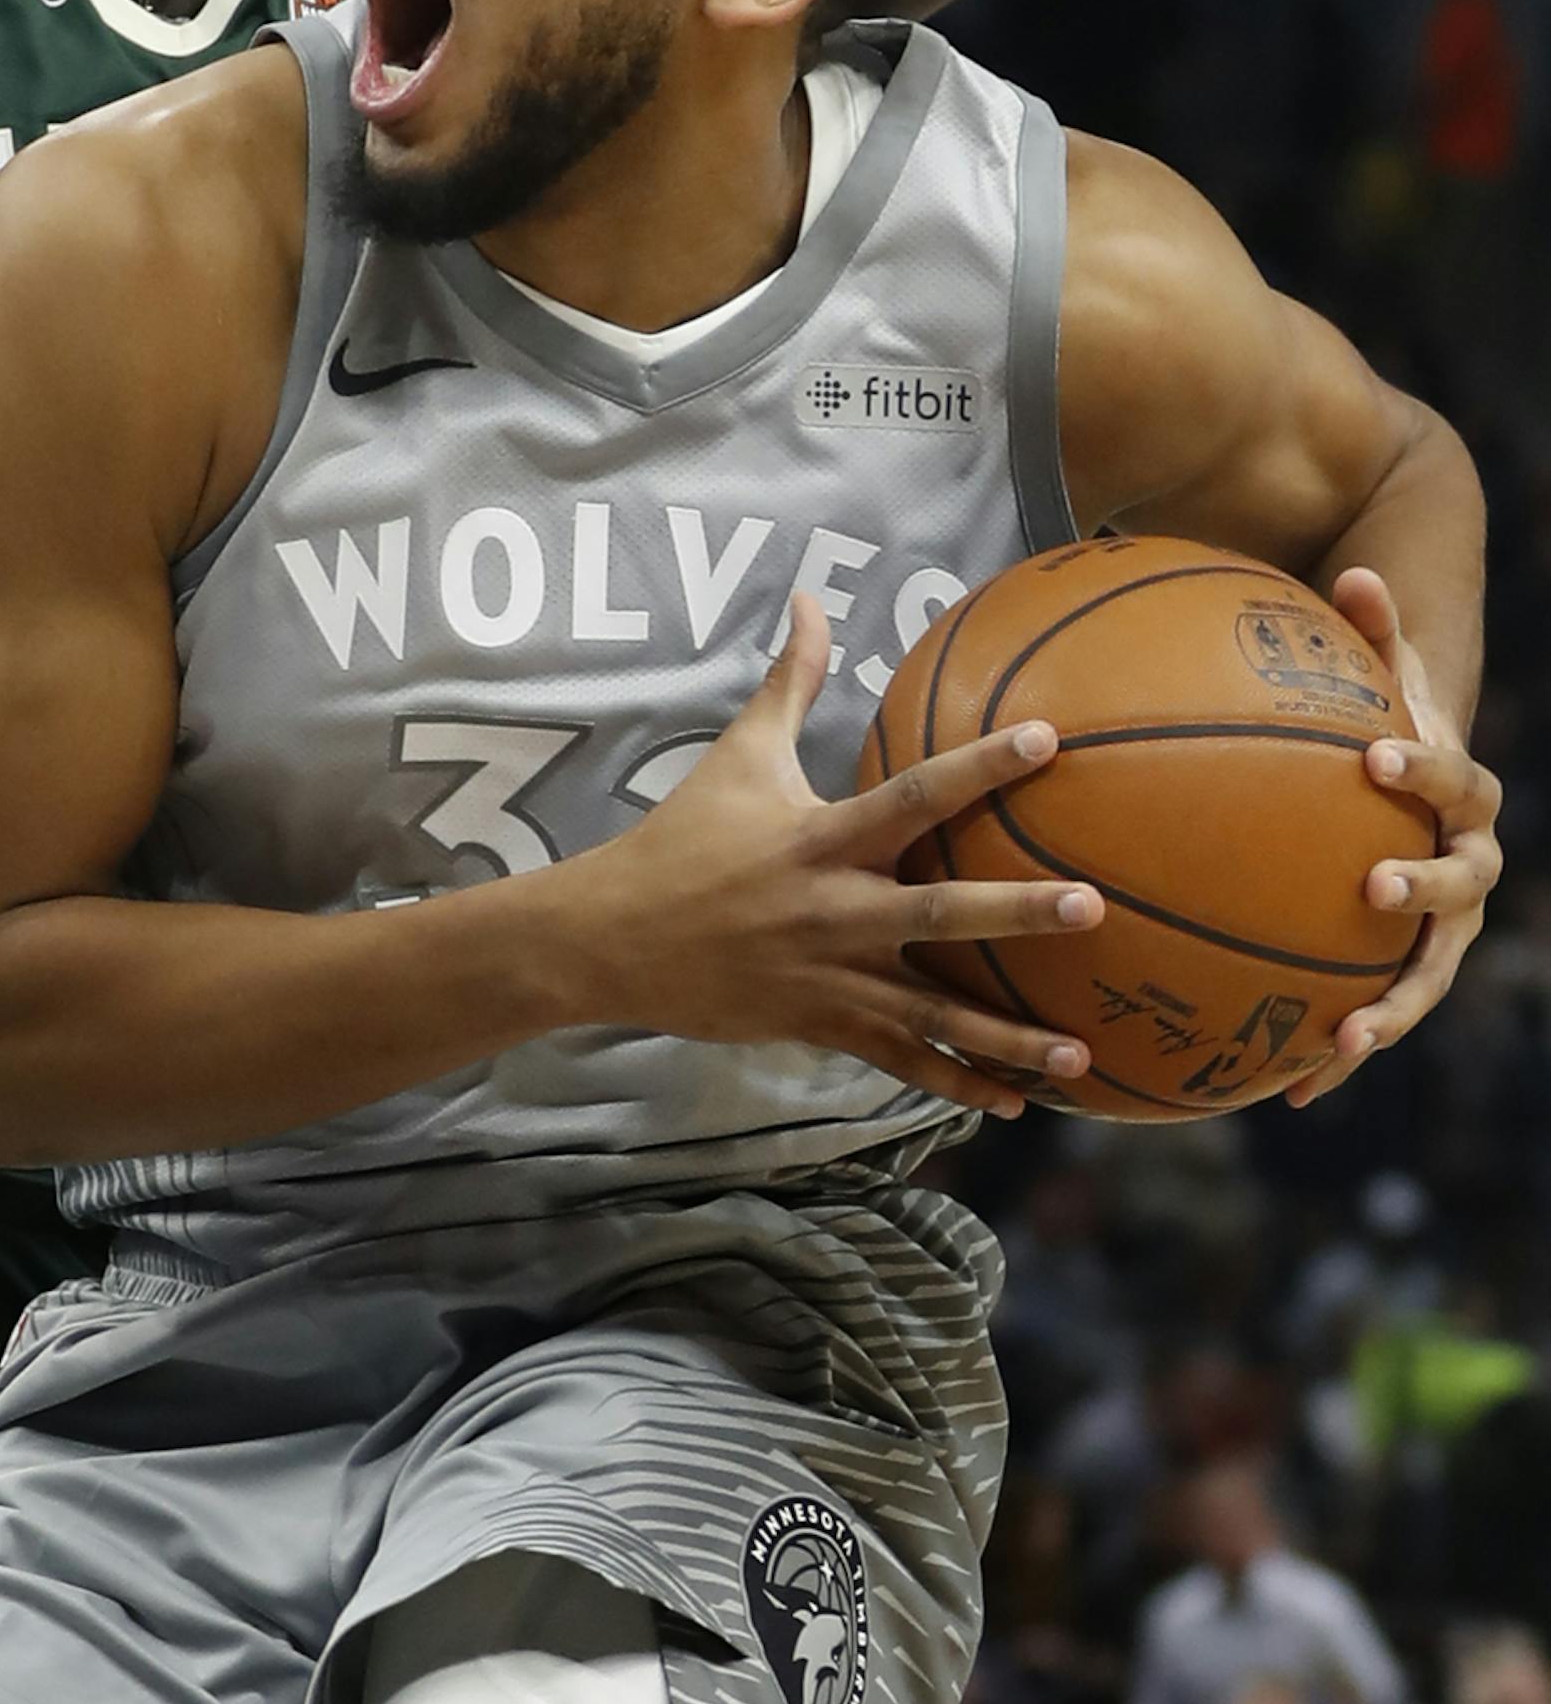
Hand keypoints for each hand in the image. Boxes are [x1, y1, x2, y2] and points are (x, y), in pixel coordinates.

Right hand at [574, 595, 1102, 1115]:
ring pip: (933, 1014)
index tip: (1048, 739)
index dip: (981, 764)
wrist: (613, 938)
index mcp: (823, 839)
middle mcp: (836, 911)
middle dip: (1016, 912)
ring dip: (1008, 1038)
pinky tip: (1016, 1104)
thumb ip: (790, 680)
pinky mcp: (822, 1025)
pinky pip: (901, 1062)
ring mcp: (832, 976)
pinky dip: (958, 1086)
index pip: (915, 794)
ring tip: (1081, 1055)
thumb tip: (810, 599)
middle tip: (1090, 907)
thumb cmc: (683, 839)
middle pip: (940, 912)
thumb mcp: (739, 753)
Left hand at [1284, 567, 1501, 1106]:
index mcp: (1463, 796)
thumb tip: (1357, 569)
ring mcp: (1445, 931)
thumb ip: (1369, 634)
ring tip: (1342, 1040)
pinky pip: (1377, 1018)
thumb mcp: (1380, 681)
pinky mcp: (1409, 975)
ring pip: (1427, 976)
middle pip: (1461, 885)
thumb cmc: (1386, 726)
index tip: (1378, 756)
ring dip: (1389, 1011)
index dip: (1423, 768)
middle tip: (1374, 889)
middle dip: (1423, 889)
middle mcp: (1470, 868)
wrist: (1417, 793)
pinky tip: (1286, 1091)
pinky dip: (1338, 1053)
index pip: (1454, 779)